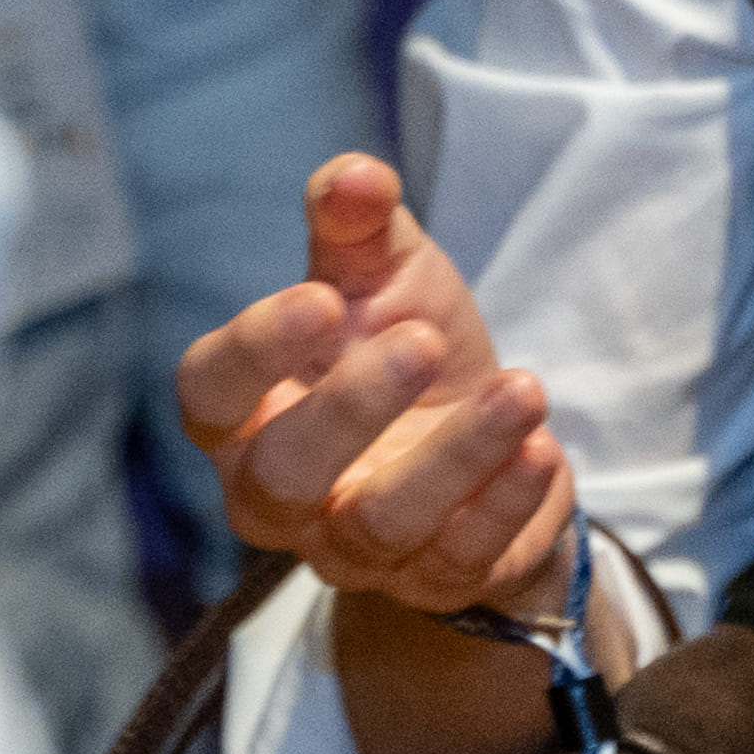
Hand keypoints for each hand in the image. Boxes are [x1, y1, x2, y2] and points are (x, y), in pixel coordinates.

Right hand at [173, 153, 575, 622]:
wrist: (496, 432)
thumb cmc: (409, 345)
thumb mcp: (387, 275)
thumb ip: (358, 227)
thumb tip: (353, 174)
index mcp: (248, 413)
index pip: (209, 393)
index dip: (253, 351)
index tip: (320, 298)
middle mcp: (283, 495)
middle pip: (281, 476)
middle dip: (349, 410)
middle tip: (422, 340)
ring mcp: (357, 548)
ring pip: (378, 526)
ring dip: (455, 457)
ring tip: (524, 388)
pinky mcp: (438, 580)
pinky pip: (461, 560)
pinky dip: (505, 506)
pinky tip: (544, 449)